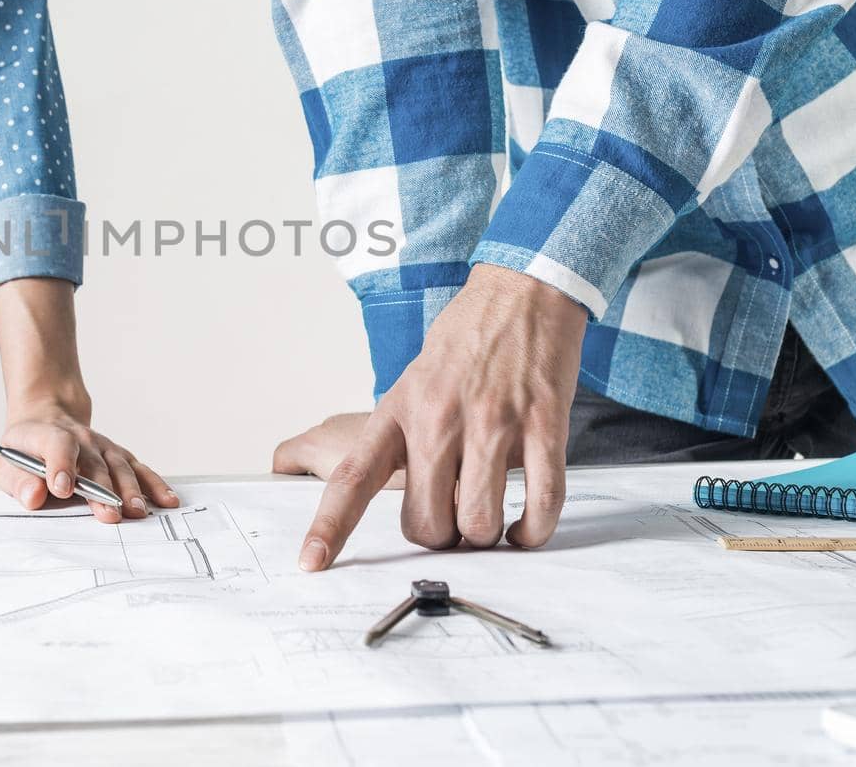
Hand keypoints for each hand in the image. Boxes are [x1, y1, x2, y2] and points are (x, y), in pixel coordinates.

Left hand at [0, 396, 177, 523]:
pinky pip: (138, 469)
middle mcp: (80, 439)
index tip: (63, 489)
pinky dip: (154, 484)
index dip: (60, 465)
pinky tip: (167, 500)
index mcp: (47, 437)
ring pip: (119, 467)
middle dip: (102, 490)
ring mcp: (102, 446)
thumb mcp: (9, 464)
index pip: (57, 445)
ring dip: (130, 489)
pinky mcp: (117, 455)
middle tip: (110, 515)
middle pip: (94, 464)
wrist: (47, 420)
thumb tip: (34, 496)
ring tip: (138, 512)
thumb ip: (20, 481)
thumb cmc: (26, 452)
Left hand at [297, 264, 585, 569]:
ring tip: (491, 517)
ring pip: (479, 525)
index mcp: (398, 412)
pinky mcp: (543, 427)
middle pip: (427, 525)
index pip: (353, 479)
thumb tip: (408, 503)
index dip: (330, 527)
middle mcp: (439, 421)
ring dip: (486, 536)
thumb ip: (405, 441)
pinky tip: (526, 526)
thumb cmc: (466, 343)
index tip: (311, 563)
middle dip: (441, 536)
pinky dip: (532, 531)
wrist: (522, 292)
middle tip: (453, 517)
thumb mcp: (413, 383)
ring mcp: (493, 425)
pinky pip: (539, 505)